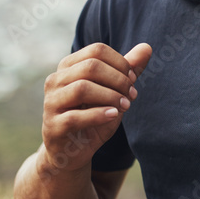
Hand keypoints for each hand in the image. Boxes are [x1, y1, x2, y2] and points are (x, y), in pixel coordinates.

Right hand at [40, 42, 151, 173]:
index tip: (133, 79)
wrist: (72, 151)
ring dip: (110, 96)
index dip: (120, 63)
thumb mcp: (113, 91)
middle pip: (91, 67)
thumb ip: (127, 70)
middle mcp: (56, 80)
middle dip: (118, 80)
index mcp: (69, 66)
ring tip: (125, 106)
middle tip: (132, 95)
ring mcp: (51, 103)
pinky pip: (75, 117)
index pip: (97, 50)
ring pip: (82, 88)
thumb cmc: (94, 115)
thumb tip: (148, 47)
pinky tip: (113, 115)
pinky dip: (99, 114)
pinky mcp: (53, 126)